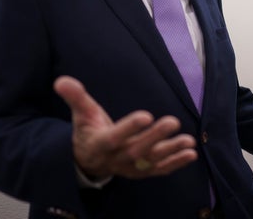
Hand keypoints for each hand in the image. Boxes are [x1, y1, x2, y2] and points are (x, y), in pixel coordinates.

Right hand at [54, 76, 197, 178]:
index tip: (146, 114)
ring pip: (151, 161)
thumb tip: (61, 80)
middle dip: (155, 137)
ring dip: (171, 151)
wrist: (88, 161)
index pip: (114, 137)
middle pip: (137, 150)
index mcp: (100, 143)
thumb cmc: (88, 132)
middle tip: (173, 121)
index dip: (129, 128)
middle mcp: (116, 158)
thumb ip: (76, 98)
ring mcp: (130, 167)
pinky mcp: (142, 172)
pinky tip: (191, 153)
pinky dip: (176, 163)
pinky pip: (159, 170)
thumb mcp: (82, 114)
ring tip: (189, 141)